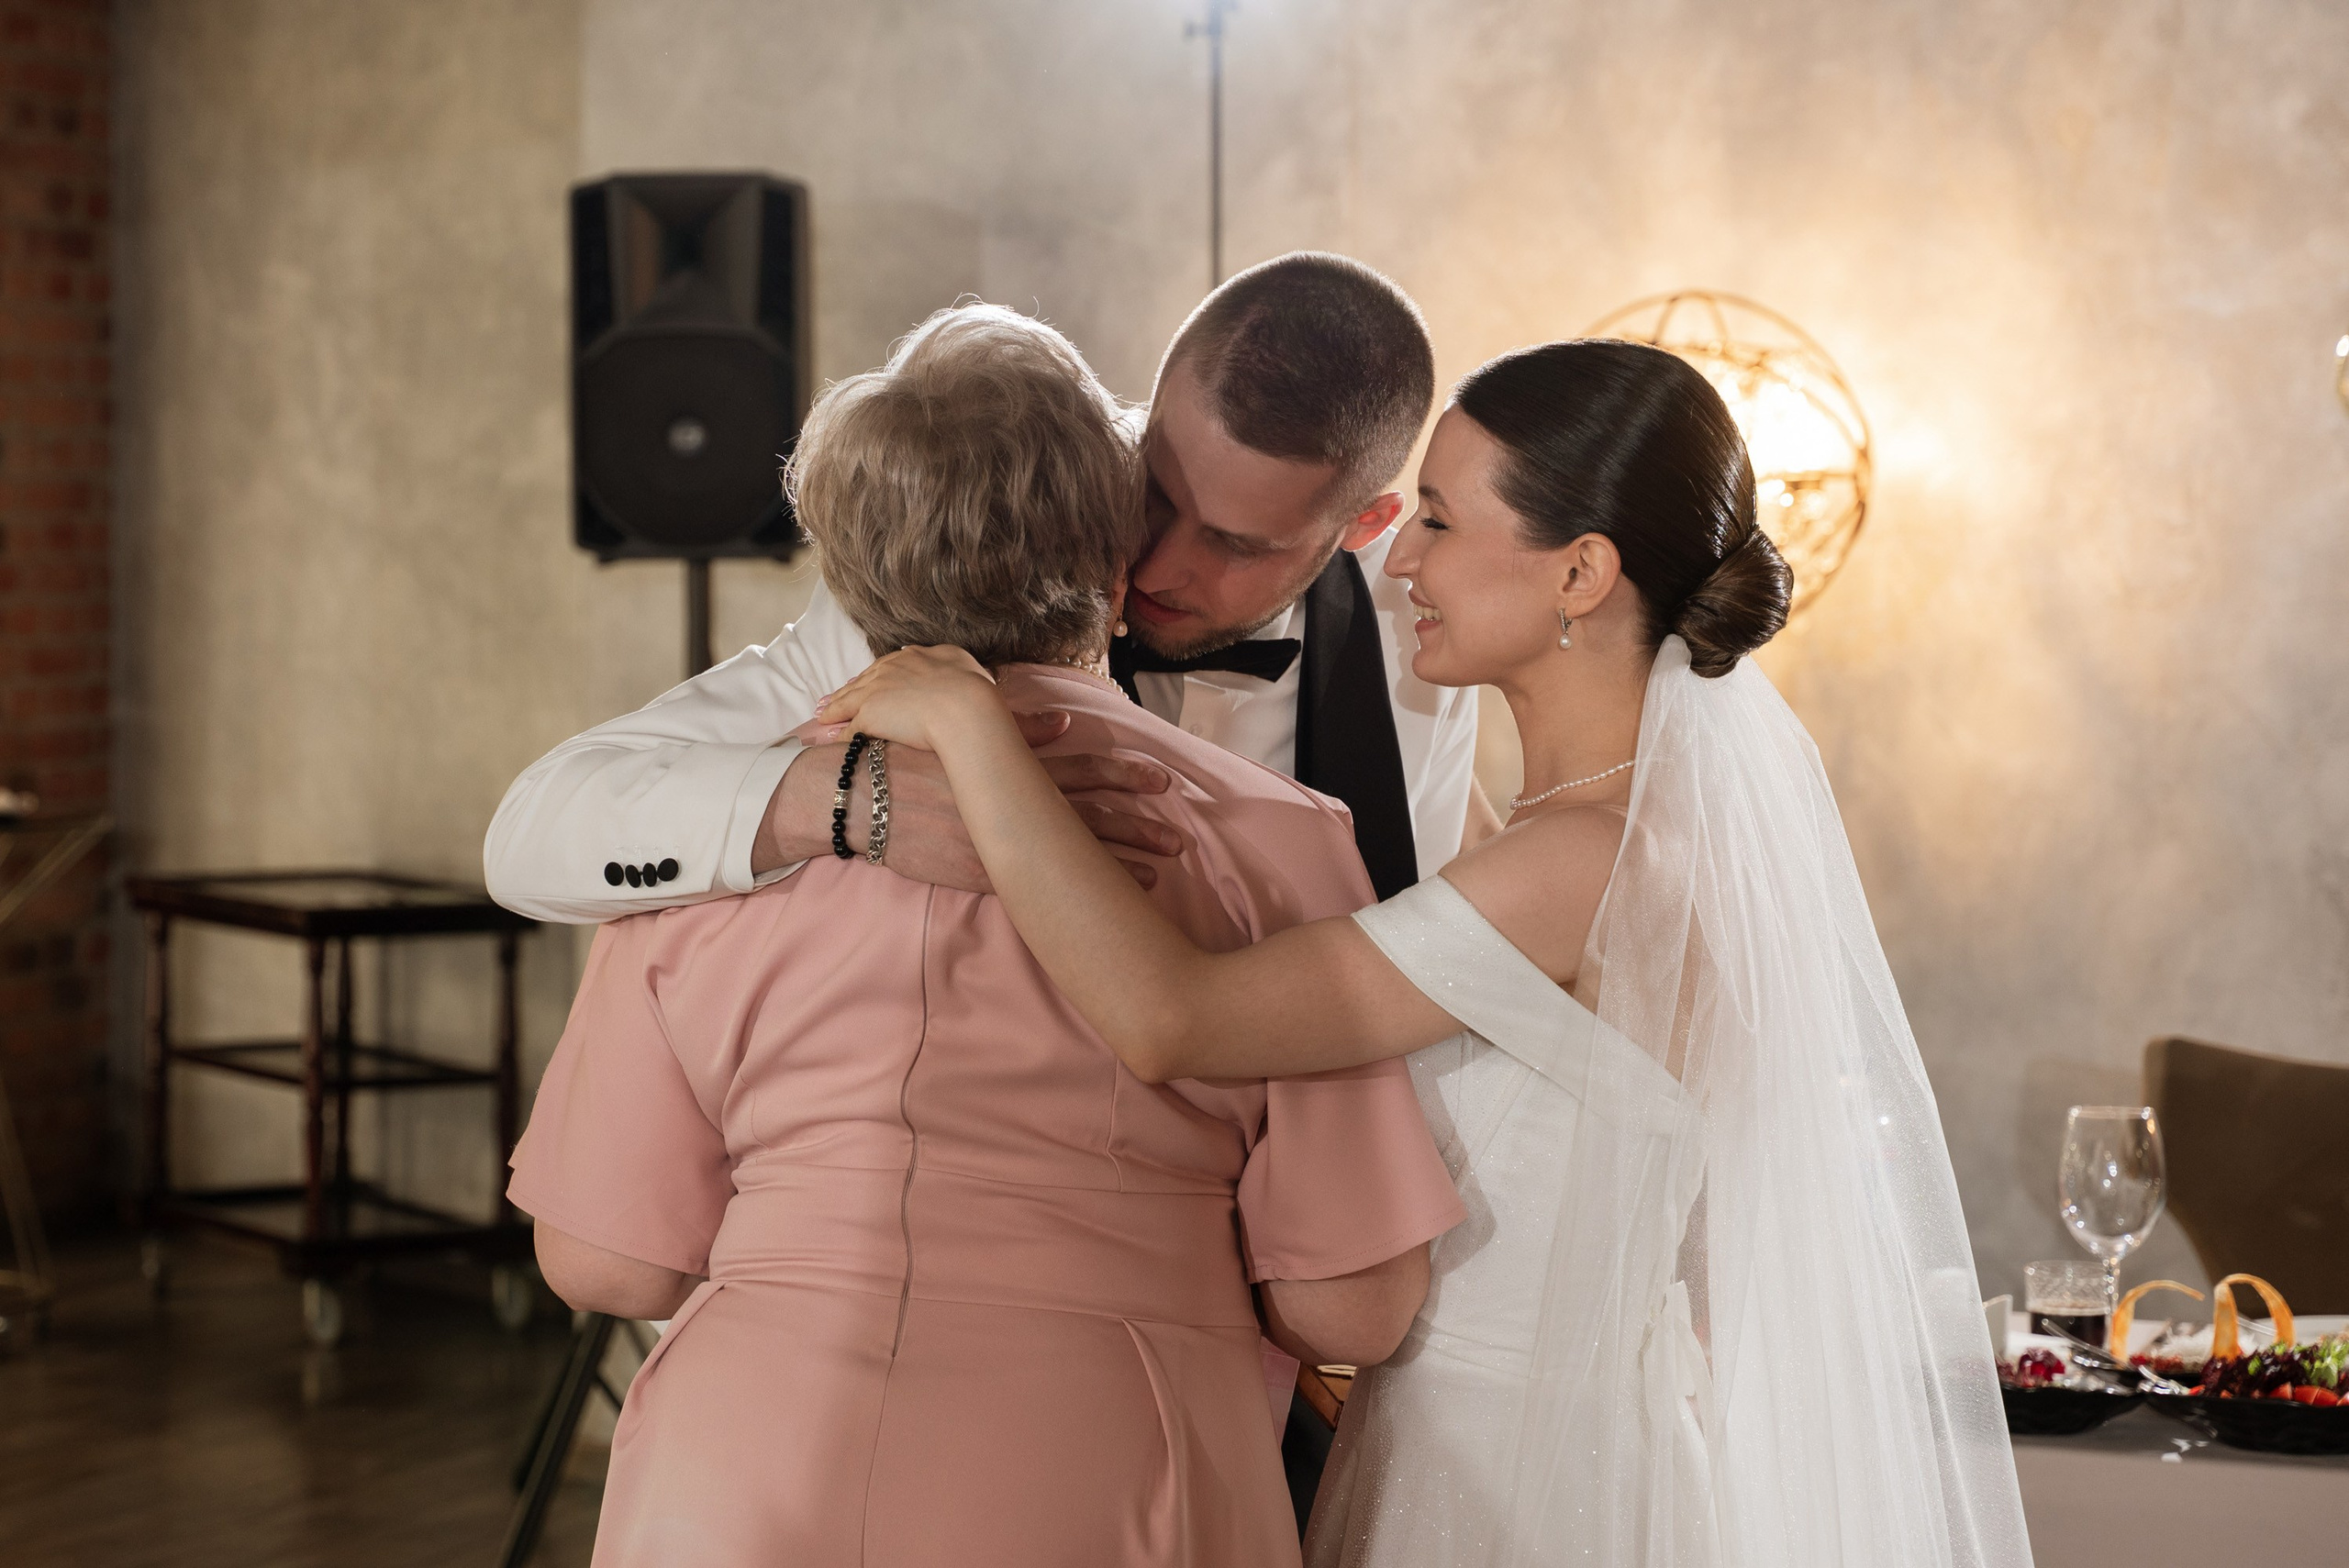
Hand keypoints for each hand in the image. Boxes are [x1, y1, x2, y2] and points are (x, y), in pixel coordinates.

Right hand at [760, 708, 1184, 892]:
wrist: (850, 795)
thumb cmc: (899, 754)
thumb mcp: (955, 731)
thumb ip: (1012, 728)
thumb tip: (1064, 722)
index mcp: (1011, 764)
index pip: (1080, 767)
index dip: (1125, 772)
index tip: (1164, 779)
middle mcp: (1013, 800)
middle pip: (1089, 813)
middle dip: (1139, 822)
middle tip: (1181, 833)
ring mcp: (999, 840)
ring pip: (1071, 850)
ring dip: (1121, 855)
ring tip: (1164, 864)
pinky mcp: (981, 872)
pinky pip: (1041, 887)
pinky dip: (1082, 888)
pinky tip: (1115, 897)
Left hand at [813, 645, 1000, 752]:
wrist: (963, 707)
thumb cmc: (971, 687)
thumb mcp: (961, 661)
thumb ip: (948, 658)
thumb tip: (945, 660)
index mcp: (911, 657)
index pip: (884, 667)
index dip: (872, 677)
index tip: (864, 683)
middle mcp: (889, 669)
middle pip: (861, 682)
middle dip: (845, 692)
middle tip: (831, 701)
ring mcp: (876, 692)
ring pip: (848, 701)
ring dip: (834, 710)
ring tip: (823, 718)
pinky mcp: (870, 716)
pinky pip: (851, 729)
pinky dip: (842, 735)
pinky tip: (835, 740)